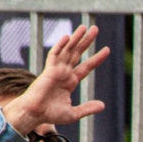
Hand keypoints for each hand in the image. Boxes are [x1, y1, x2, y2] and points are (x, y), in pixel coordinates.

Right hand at [0, 24, 111, 138]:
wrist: (35, 114)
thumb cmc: (51, 114)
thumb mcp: (73, 113)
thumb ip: (87, 108)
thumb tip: (103, 106)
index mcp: (70, 81)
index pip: (86, 66)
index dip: (96, 58)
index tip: (107, 49)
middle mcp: (64, 73)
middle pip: (77, 53)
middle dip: (86, 41)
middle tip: (95, 29)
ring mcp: (56, 70)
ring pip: (67, 50)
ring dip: (75, 38)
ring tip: (84, 27)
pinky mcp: (48, 70)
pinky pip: (54, 55)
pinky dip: (60, 46)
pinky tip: (68, 37)